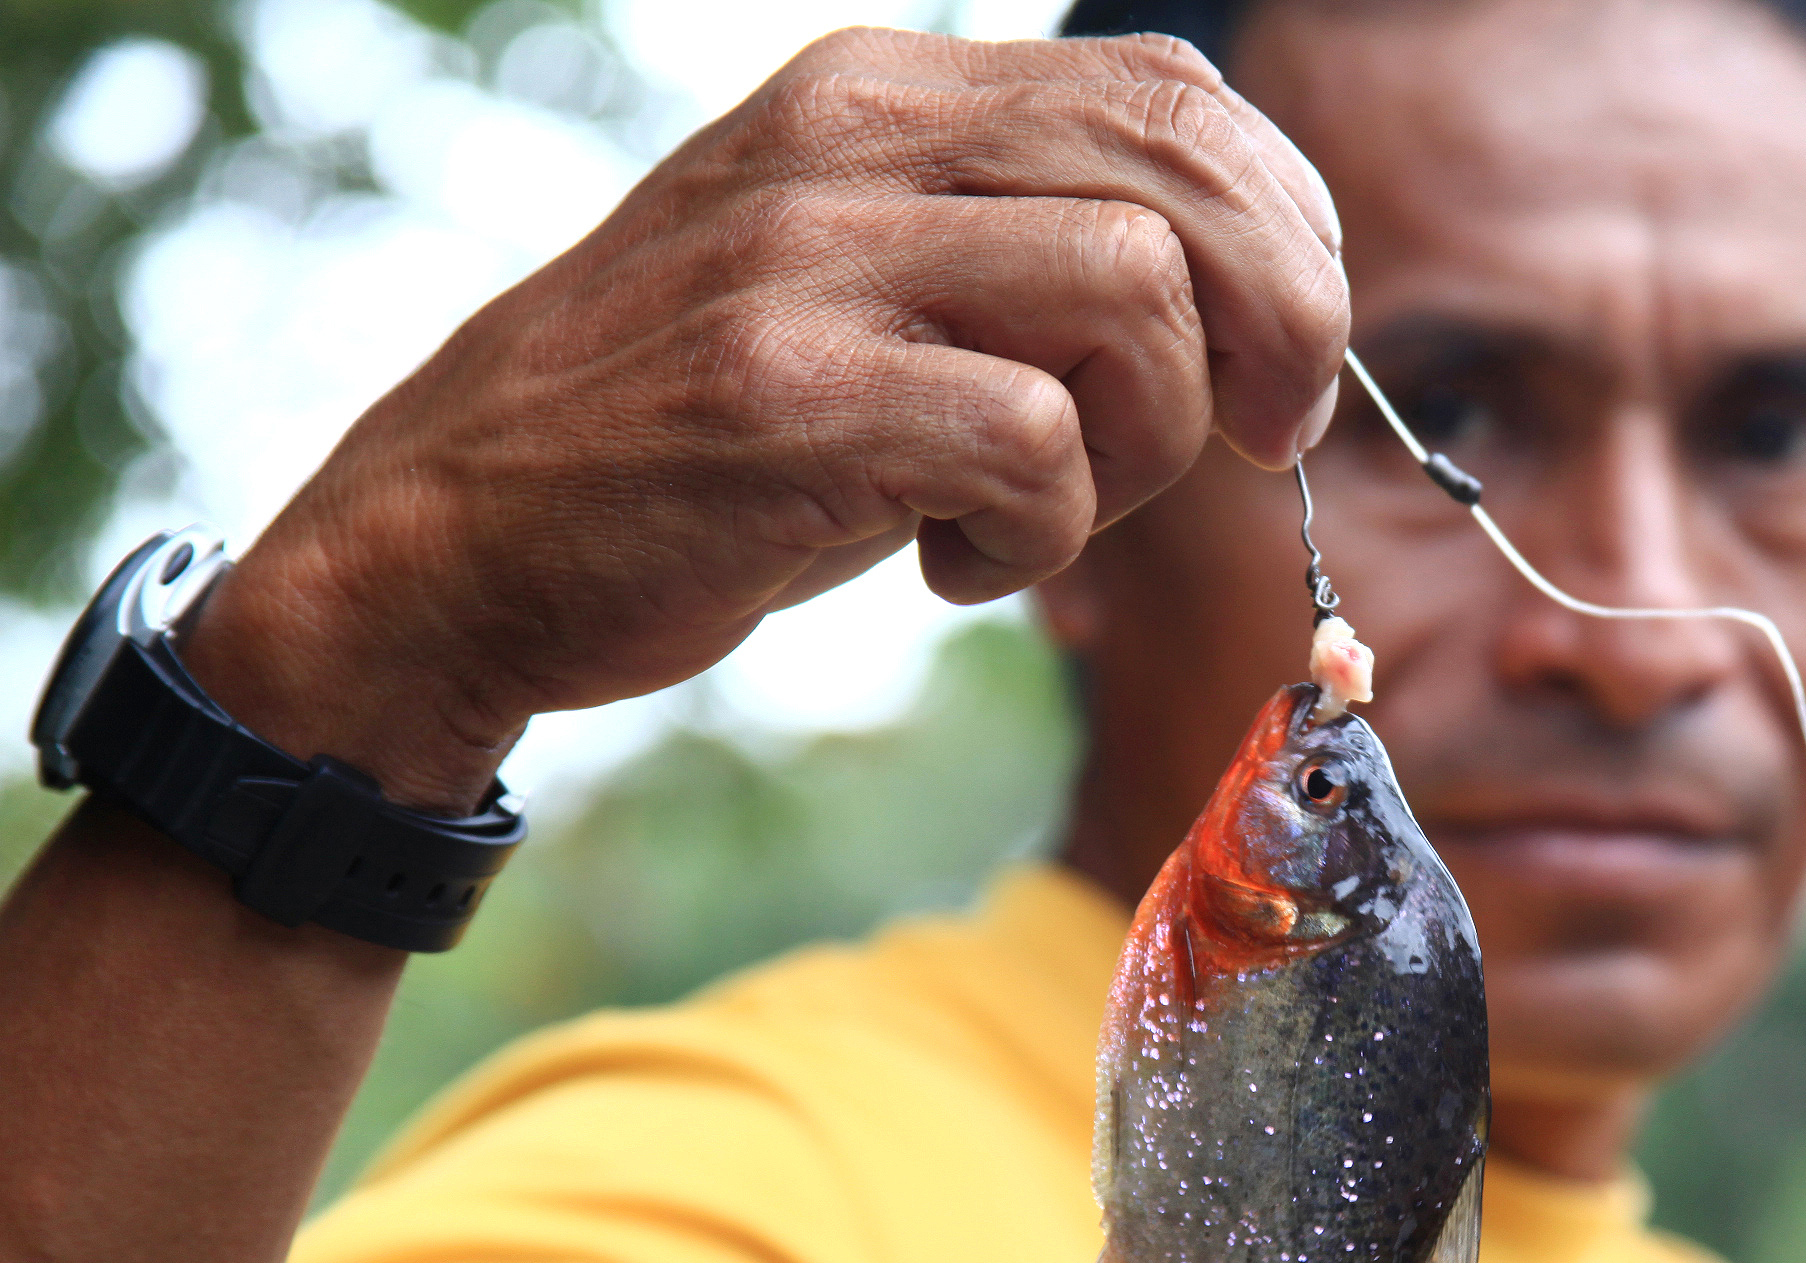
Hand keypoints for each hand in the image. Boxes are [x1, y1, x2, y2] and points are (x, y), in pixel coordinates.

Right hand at [186, 28, 1347, 809]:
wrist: (456, 535)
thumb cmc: (699, 434)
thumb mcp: (860, 289)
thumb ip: (1019, 254)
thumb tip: (1257, 313)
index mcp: (882, 93)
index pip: (1173, 91)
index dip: (1288, 225)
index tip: (1279, 356)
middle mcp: (853, 139)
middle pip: (1189, 169)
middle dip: (1287, 322)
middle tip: (1263, 438)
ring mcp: (815, 258)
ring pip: (1137, 291)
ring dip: (1149, 442)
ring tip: (1051, 508)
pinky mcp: (792, 396)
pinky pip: (1038, 443)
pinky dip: (1042, 536)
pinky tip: (956, 566)